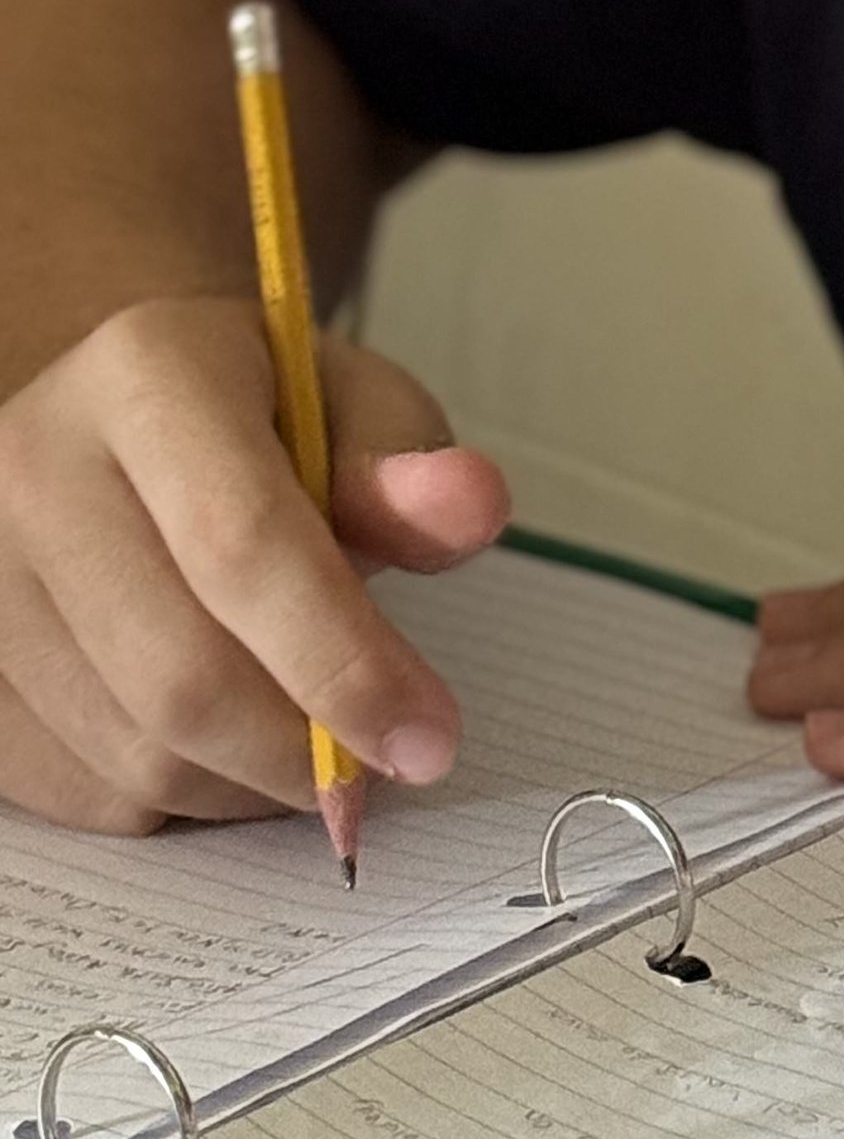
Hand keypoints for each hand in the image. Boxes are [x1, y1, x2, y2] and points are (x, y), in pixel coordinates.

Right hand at [0, 296, 509, 832]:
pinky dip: (182, 798)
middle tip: (389, 764)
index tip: (427, 737)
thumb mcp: (350, 402)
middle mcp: (35, 470)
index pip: (244, 542)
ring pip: (134, 754)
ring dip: (249, 782)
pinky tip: (229, 739)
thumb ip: (408, 461)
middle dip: (304, 747)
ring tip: (313, 735)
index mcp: (143, 375)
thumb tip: (469, 507)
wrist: (127, 425)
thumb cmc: (257, 417)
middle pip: (179, 672)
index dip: (344, 659)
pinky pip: (87, 796)